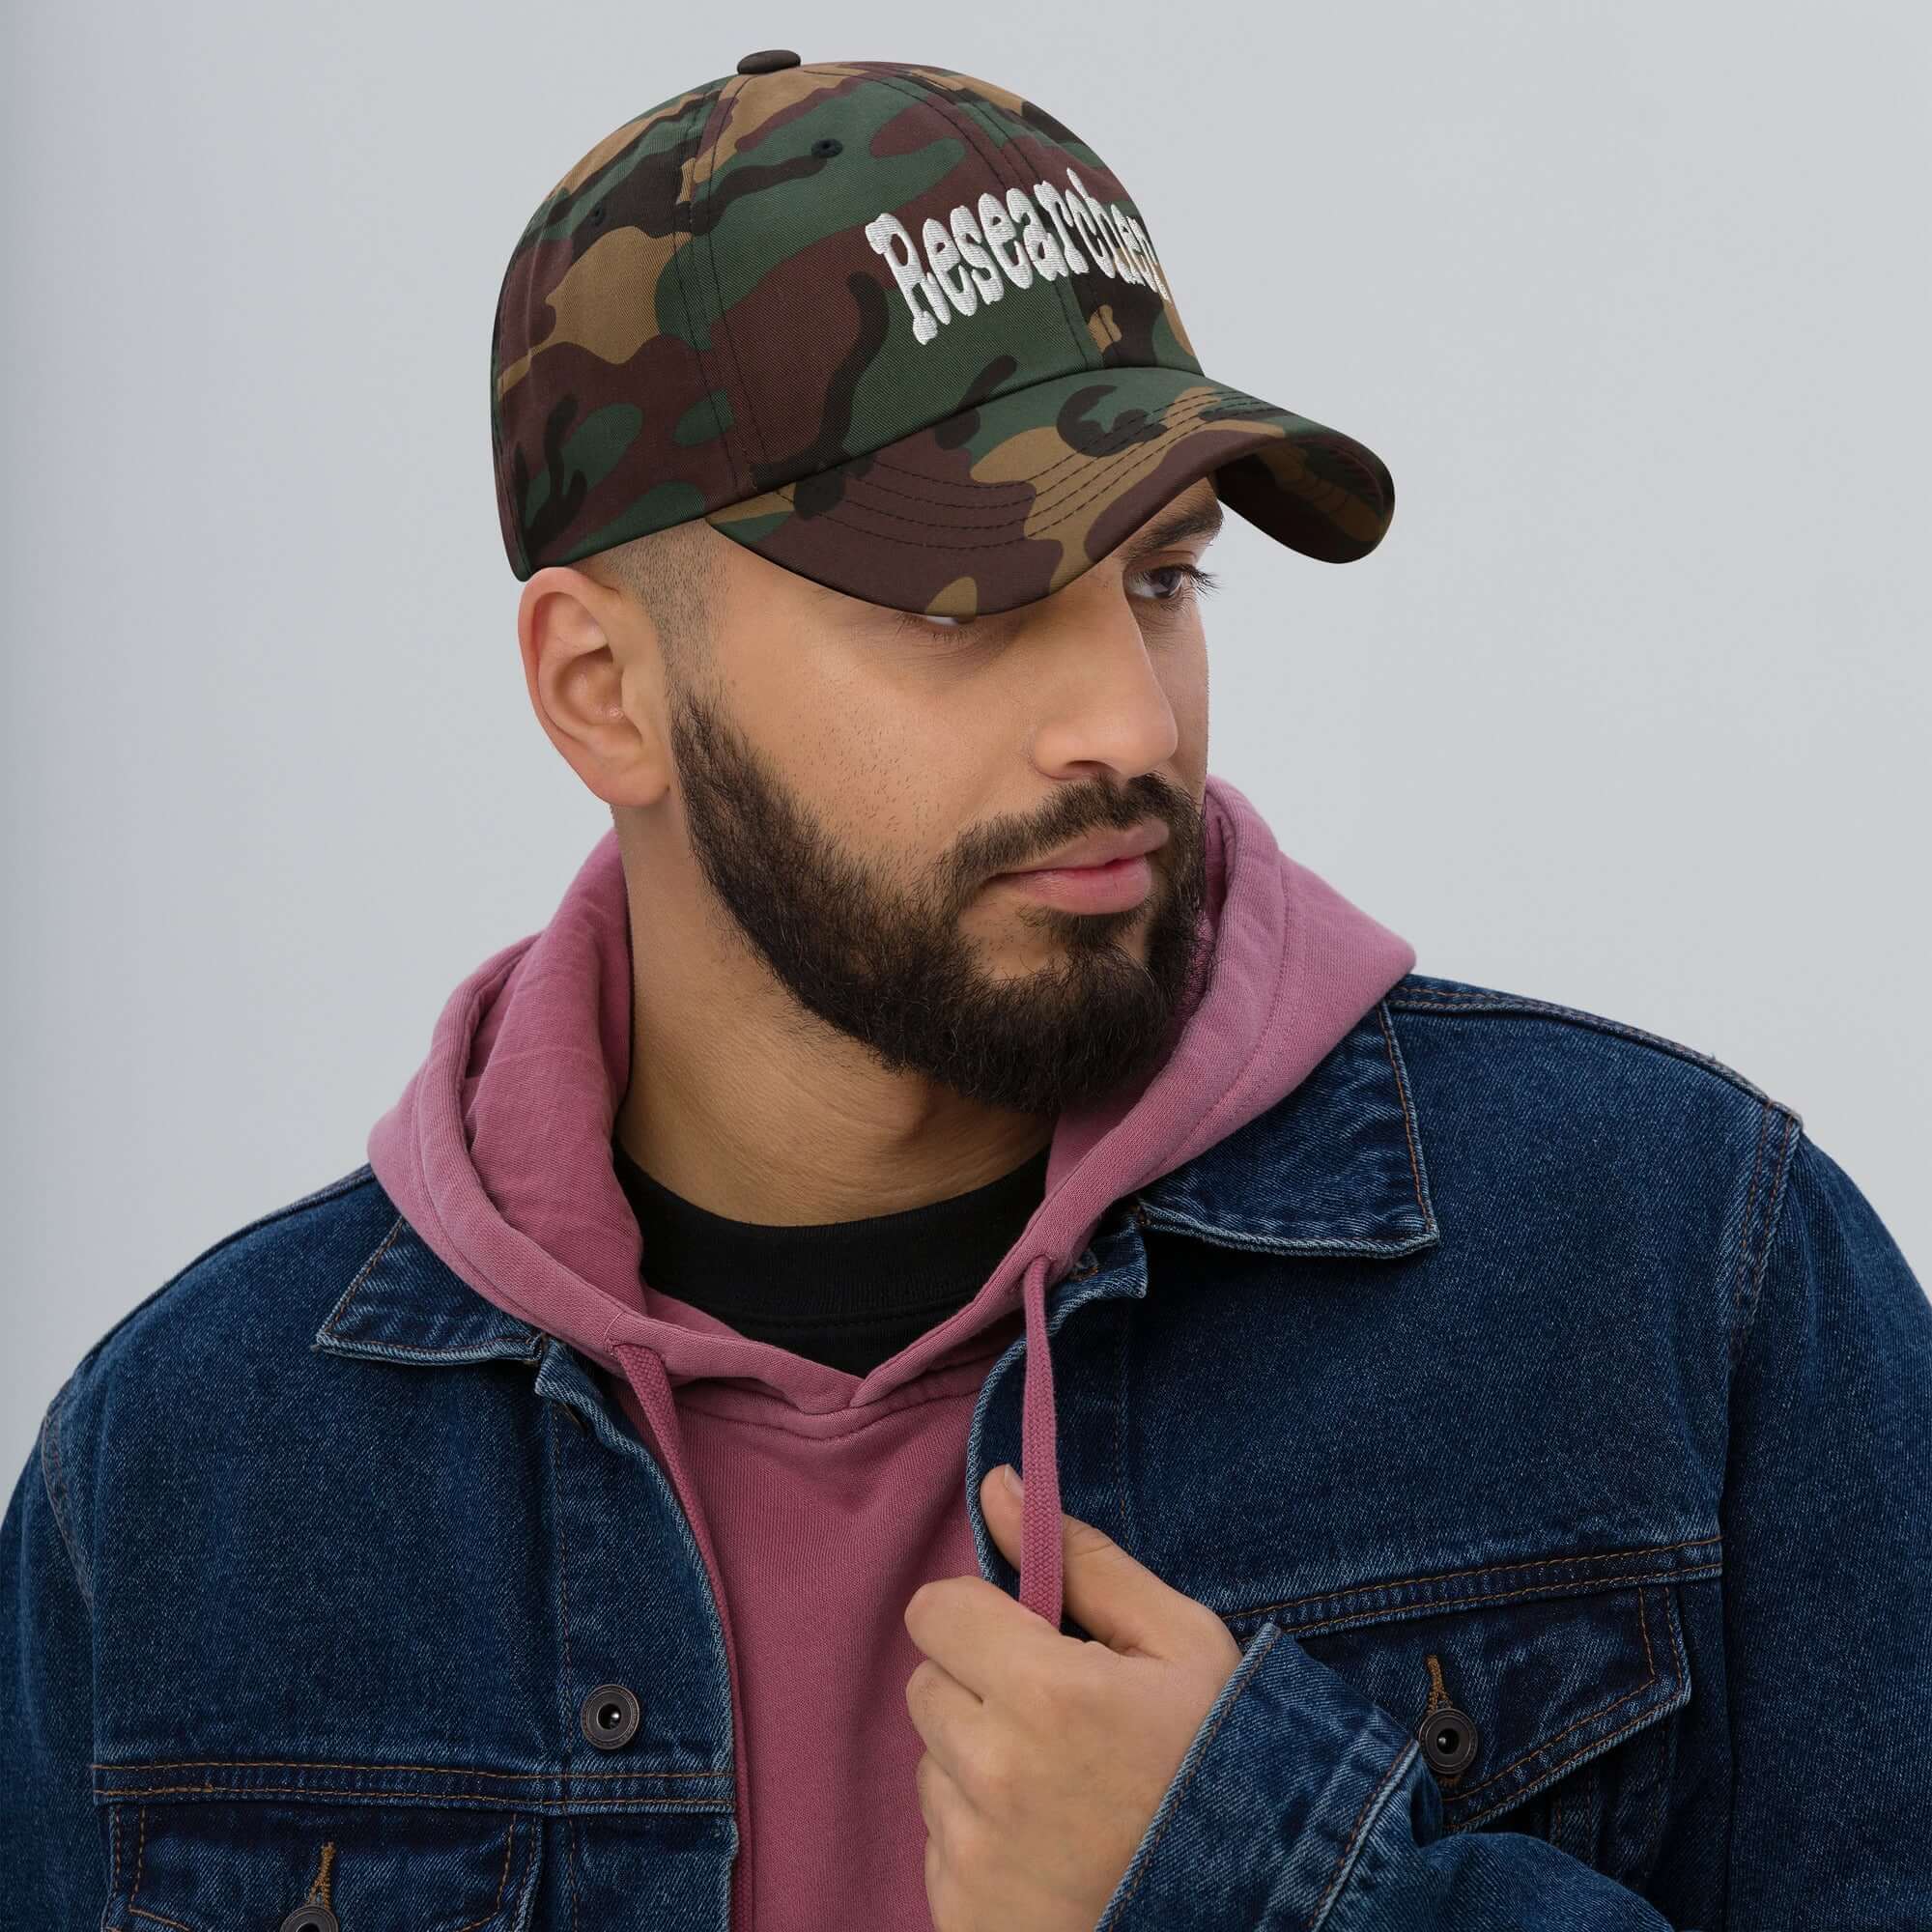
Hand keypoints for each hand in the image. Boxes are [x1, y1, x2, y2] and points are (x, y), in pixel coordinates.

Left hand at [903, 1463, 1242, 1931]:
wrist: (1250, 1909)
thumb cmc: (1221, 1764)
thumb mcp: (1182, 1644)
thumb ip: (1083, 1559)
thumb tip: (1001, 1487)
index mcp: (1046, 1692)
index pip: (935, 1611)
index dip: (981, 1616)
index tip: (1029, 1641)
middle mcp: (994, 1774)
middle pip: (928, 1685)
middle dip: (980, 1687)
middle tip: (1058, 1720)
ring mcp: (973, 1856)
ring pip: (932, 1764)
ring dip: (979, 1764)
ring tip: (1063, 1790)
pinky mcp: (960, 1916)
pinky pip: (939, 1843)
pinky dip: (981, 1837)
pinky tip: (1051, 1846)